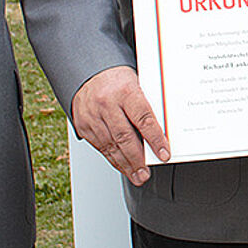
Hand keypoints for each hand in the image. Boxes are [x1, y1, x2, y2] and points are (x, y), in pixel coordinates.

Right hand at [70, 66, 167, 185]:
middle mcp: (107, 104)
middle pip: (125, 136)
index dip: (155, 139)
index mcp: (125, 91)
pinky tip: (122, 166)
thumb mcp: (137, 84)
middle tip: (147, 173)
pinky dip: (113, 159)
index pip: (143, 118)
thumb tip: (164, 131)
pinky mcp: (84, 125)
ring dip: (126, 164)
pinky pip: (100, 146)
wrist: (89, 72)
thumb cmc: (118, 79)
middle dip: (138, 159)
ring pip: (111, 145)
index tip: (164, 153)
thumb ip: (147, 106)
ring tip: (137, 175)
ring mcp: (93, 115)